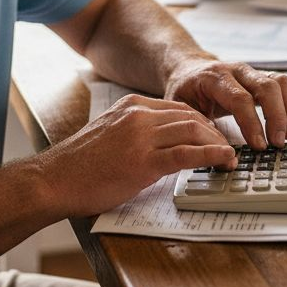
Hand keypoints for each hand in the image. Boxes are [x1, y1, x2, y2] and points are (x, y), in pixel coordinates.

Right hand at [40, 94, 236, 216]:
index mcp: (131, 107)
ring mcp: (141, 137)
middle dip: (215, 133)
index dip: (202, 123)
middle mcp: (138, 116)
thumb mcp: (110, 136)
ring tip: (231, 158)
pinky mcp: (143, 161)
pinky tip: (224, 160)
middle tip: (228, 148)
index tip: (214, 136)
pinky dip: (211, 155)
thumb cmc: (79, 166)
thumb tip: (161, 146)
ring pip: (194, 131)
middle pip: (191, 117)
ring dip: (218, 144)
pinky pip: (186, 154)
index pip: (178, 108)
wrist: (54, 180)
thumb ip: (135, 133)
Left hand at [164, 59, 286, 149]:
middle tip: (277, 143)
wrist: (188, 70)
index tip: (259, 145)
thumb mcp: (182, 110)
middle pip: (266, 87)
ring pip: (280, 83)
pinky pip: (284, 86)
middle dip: (276, 117)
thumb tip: (220, 154)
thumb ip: (199, 130)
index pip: (240, 98)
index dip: (252, 123)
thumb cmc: (186, 91)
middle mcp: (237, 70)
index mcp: (214, 77)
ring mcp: (252, 72)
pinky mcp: (262, 78)